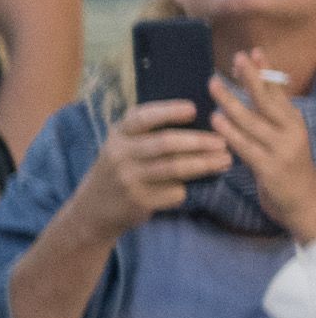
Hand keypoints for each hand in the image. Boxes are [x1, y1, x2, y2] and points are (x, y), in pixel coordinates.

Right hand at [58, 95, 233, 250]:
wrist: (93, 209)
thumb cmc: (121, 169)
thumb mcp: (124, 145)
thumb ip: (150, 133)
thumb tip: (201, 121)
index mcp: (118, 134)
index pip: (143, 117)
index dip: (169, 111)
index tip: (194, 108)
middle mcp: (120, 154)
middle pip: (165, 143)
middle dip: (199, 141)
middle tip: (222, 142)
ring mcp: (128, 179)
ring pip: (174, 168)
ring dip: (204, 164)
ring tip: (225, 160)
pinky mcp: (139, 200)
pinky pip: (173, 192)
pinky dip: (187, 188)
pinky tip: (195, 187)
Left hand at [215, 58, 315, 242]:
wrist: (305, 204)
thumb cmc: (287, 168)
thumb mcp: (282, 139)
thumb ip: (268, 119)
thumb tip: (251, 92)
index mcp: (294, 123)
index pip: (279, 92)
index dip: (266, 72)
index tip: (253, 52)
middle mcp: (291, 132)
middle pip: (269, 100)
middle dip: (252, 78)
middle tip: (235, 58)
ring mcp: (282, 150)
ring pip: (254, 122)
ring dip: (232, 101)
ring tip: (213, 84)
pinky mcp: (270, 169)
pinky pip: (247, 147)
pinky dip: (231, 133)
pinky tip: (216, 120)